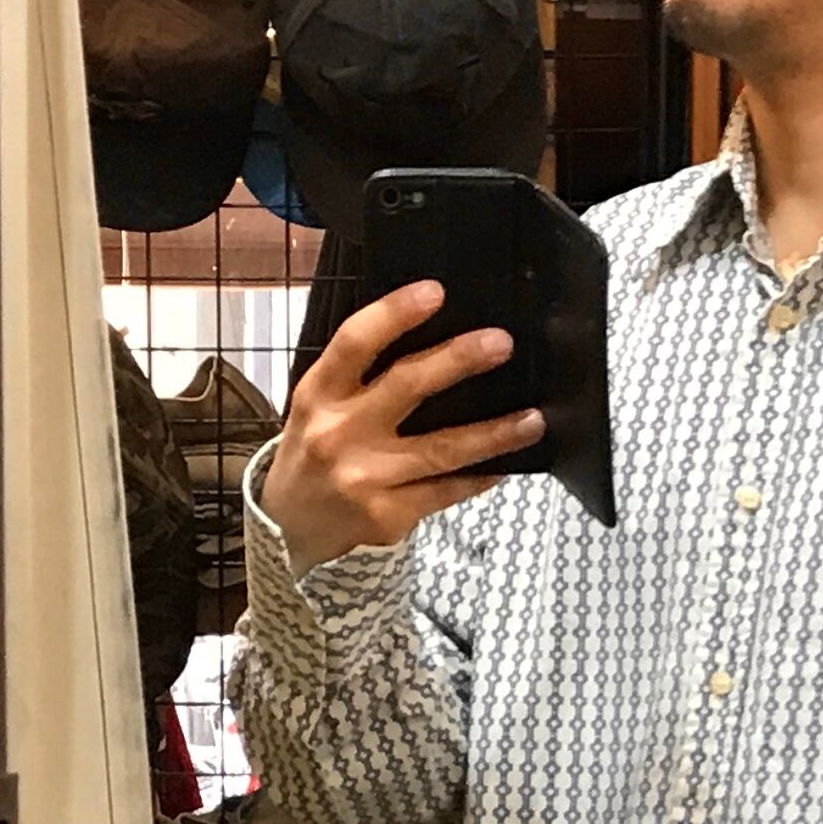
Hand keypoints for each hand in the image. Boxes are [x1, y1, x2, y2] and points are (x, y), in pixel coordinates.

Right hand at [259, 282, 543, 574]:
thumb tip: (433, 337)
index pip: (356, 343)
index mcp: (320, 394)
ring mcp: (365, 478)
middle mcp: (339, 433)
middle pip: (407, 386)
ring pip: (441, 449)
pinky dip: (478, 478)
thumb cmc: (314, 455)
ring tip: (532, 419)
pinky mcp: (387, 515)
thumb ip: (360, 375)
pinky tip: (503, 465)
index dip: (395, 314)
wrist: (290, 530)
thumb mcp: (319, 406)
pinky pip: (444, 491)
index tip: (436, 293)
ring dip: (493, 433)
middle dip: (459, 361)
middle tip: (500, 343)